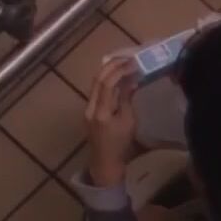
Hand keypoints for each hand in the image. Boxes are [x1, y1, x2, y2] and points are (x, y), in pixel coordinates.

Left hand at [85, 58, 138, 186]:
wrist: (105, 163)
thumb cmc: (120, 146)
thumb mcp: (128, 122)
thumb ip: (127, 99)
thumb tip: (132, 79)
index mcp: (101, 112)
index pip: (107, 84)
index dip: (120, 71)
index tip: (133, 63)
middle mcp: (90, 108)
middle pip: (98, 79)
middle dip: (112, 65)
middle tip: (127, 58)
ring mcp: (87, 109)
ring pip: (96, 84)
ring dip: (109, 71)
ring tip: (123, 63)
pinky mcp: (89, 111)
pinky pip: (97, 90)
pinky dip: (107, 81)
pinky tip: (117, 77)